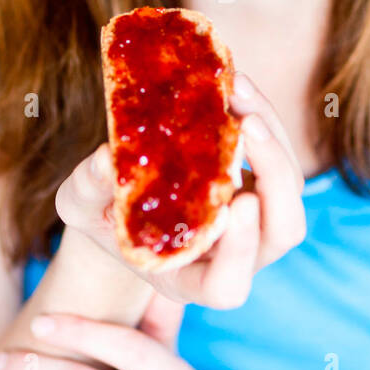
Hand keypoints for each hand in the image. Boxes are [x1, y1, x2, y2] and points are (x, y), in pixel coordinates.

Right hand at [55, 71, 306, 308]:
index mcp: (191, 278)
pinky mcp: (260, 179)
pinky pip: (279, 151)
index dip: (240, 249)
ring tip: (236, 90)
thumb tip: (109, 158)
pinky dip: (262, 114)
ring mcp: (254, 219)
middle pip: (282, 232)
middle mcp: (234, 255)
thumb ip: (89, 188)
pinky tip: (234, 84)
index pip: (228, 286)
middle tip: (247, 126)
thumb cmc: (99, 214)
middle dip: (274, 176)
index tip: (238, 204)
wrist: (122, 198)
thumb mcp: (80, 205)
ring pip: (289, 188)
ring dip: (272, 136)